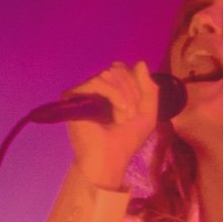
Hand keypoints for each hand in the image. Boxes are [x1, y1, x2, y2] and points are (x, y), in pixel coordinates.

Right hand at [64, 61, 161, 190]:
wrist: (110, 159)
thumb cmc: (127, 141)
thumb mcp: (147, 113)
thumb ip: (148, 88)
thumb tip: (141, 63)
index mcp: (110, 90)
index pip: (124, 69)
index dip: (136, 83)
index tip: (138, 108)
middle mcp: (95, 88)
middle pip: (117, 69)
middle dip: (131, 91)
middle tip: (131, 115)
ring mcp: (84, 91)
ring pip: (109, 74)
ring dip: (124, 96)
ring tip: (124, 118)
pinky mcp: (73, 96)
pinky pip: (98, 82)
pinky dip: (114, 96)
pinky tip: (118, 113)